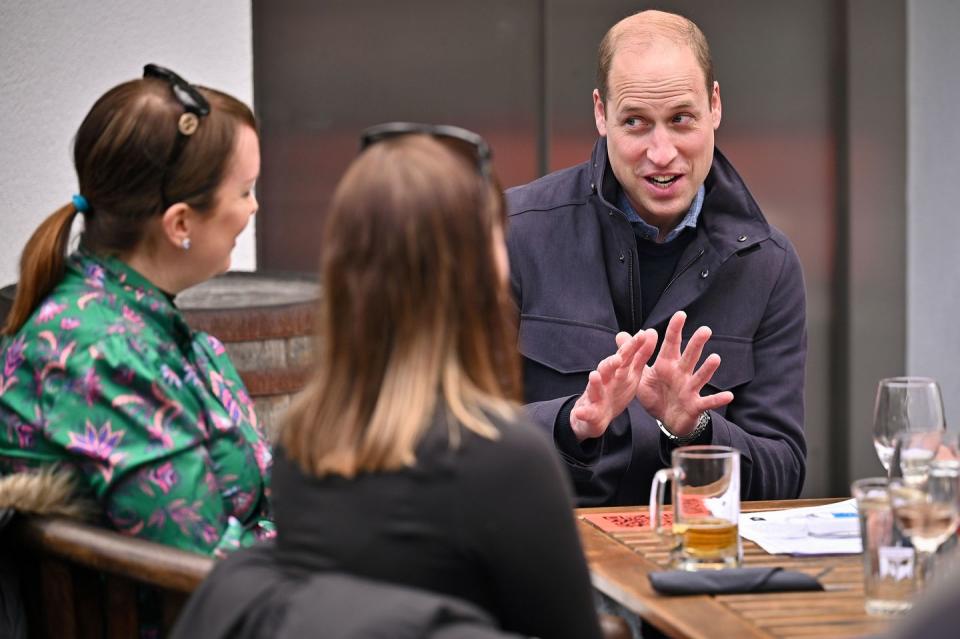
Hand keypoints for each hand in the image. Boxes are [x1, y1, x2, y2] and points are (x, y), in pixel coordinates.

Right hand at [569, 328, 656, 441]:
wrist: (592, 415)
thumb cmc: (614, 391)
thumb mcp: (631, 374)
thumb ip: (640, 355)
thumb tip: (650, 332)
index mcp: (617, 372)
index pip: (625, 357)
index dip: (633, 347)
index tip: (642, 335)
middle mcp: (604, 380)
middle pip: (607, 369)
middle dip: (611, 363)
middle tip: (618, 358)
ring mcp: (595, 396)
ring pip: (594, 388)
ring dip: (594, 383)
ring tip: (594, 376)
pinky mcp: (589, 413)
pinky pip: (586, 413)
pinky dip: (583, 412)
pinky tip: (581, 412)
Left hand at [636, 311, 733, 435]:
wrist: (666, 419)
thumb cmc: (657, 394)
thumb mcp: (641, 374)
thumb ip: (634, 354)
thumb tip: (621, 334)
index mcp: (667, 365)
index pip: (671, 344)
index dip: (675, 329)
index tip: (680, 314)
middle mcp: (682, 373)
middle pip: (689, 356)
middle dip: (696, 344)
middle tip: (705, 330)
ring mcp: (690, 389)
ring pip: (700, 376)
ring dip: (708, 369)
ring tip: (715, 358)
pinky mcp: (695, 405)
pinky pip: (707, 402)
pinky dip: (717, 400)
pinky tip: (729, 396)